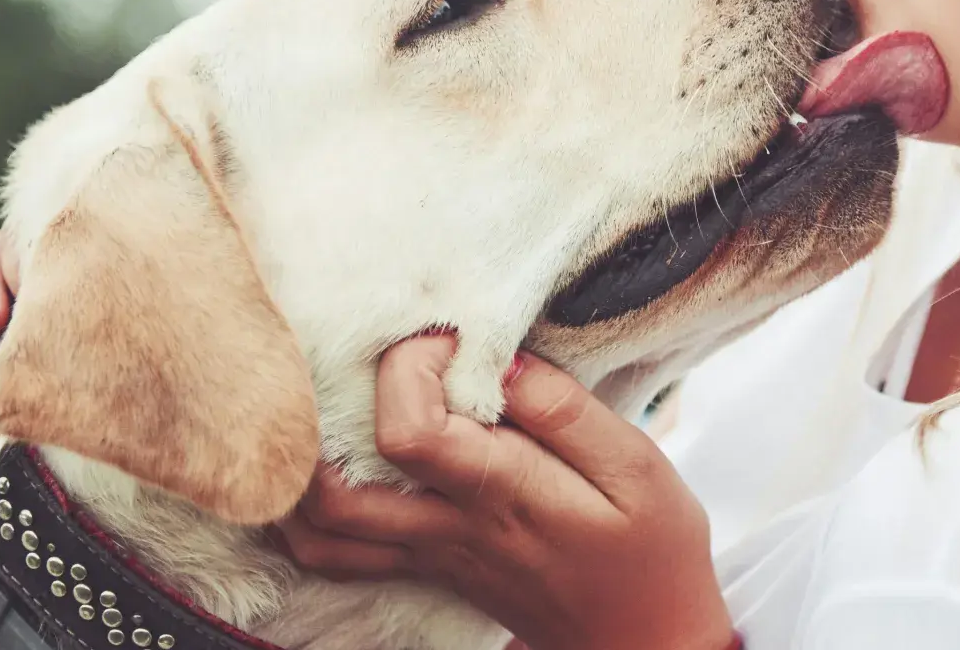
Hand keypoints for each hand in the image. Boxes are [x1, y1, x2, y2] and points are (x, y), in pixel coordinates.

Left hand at [274, 336, 734, 649]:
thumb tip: (501, 361)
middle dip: (333, 413)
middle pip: (333, 487)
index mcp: (503, 495)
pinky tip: (329, 473)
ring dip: (306, 469)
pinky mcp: (432, 572)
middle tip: (386, 369)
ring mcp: (433, 558)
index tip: (448, 339)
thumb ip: (566, 411)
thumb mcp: (638, 468)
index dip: (408, 369)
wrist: (649, 644)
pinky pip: (341, 555)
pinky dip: (313, 517)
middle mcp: (451, 531)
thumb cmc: (653, 551)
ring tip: (340, 411)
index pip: (406, 430)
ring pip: (322, 530)